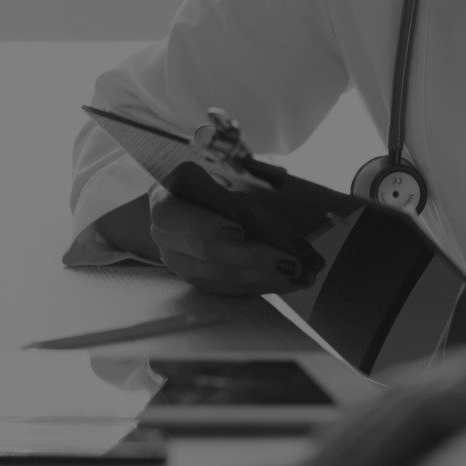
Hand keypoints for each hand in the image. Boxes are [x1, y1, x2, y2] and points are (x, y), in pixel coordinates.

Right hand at [148, 185, 314, 295]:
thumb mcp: (225, 178)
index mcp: (164, 199)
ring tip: (301, 275)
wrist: (189, 204)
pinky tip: (287, 282)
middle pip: (207, 251)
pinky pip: (227, 288)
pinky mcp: (194, 279)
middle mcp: (163, 234)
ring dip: (265, 277)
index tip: (239, 231)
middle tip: (293, 263)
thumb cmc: (212, 183)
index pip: (176, 215)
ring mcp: (177, 260)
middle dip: (256, 258)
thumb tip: (285, 220)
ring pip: (221, 275)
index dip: (207, 225)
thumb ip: (247, 198)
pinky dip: (259, 285)